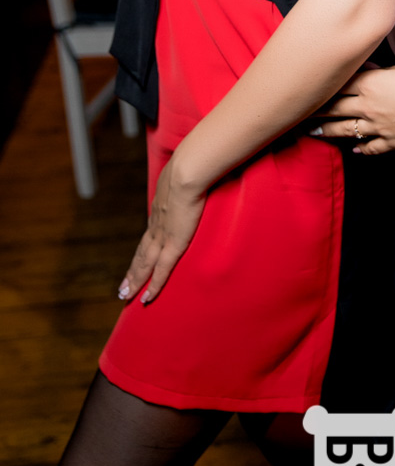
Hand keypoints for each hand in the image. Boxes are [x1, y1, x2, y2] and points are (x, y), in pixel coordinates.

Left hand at [117, 156, 205, 304]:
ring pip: (144, 265)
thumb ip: (190, 181)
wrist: (189, 172)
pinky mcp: (173, 243)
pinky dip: (153, 285)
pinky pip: (161, 270)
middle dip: (132, 271)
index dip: (143, 249)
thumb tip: (201, 174)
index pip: (149, 235)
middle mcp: (156, 224)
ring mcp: (162, 235)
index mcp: (160, 209)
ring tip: (125, 295)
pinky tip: (147, 298)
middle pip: (141, 253)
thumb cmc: (193, 168)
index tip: (137, 261)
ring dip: (135, 280)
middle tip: (122, 288)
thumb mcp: (186, 175)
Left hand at [311, 62, 394, 154]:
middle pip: (334, 108)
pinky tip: (353, 150)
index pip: (338, 85)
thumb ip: (378, 69)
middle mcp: (367, 107)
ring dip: (327, 132)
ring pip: (345, 131)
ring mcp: (376, 127)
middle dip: (315, 111)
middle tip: (297, 113)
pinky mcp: (389, 142)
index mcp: (369, 84)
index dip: (321, 86)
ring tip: (312, 132)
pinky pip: (369, 148)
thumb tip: (365, 66)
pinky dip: (360, 149)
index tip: (306, 87)